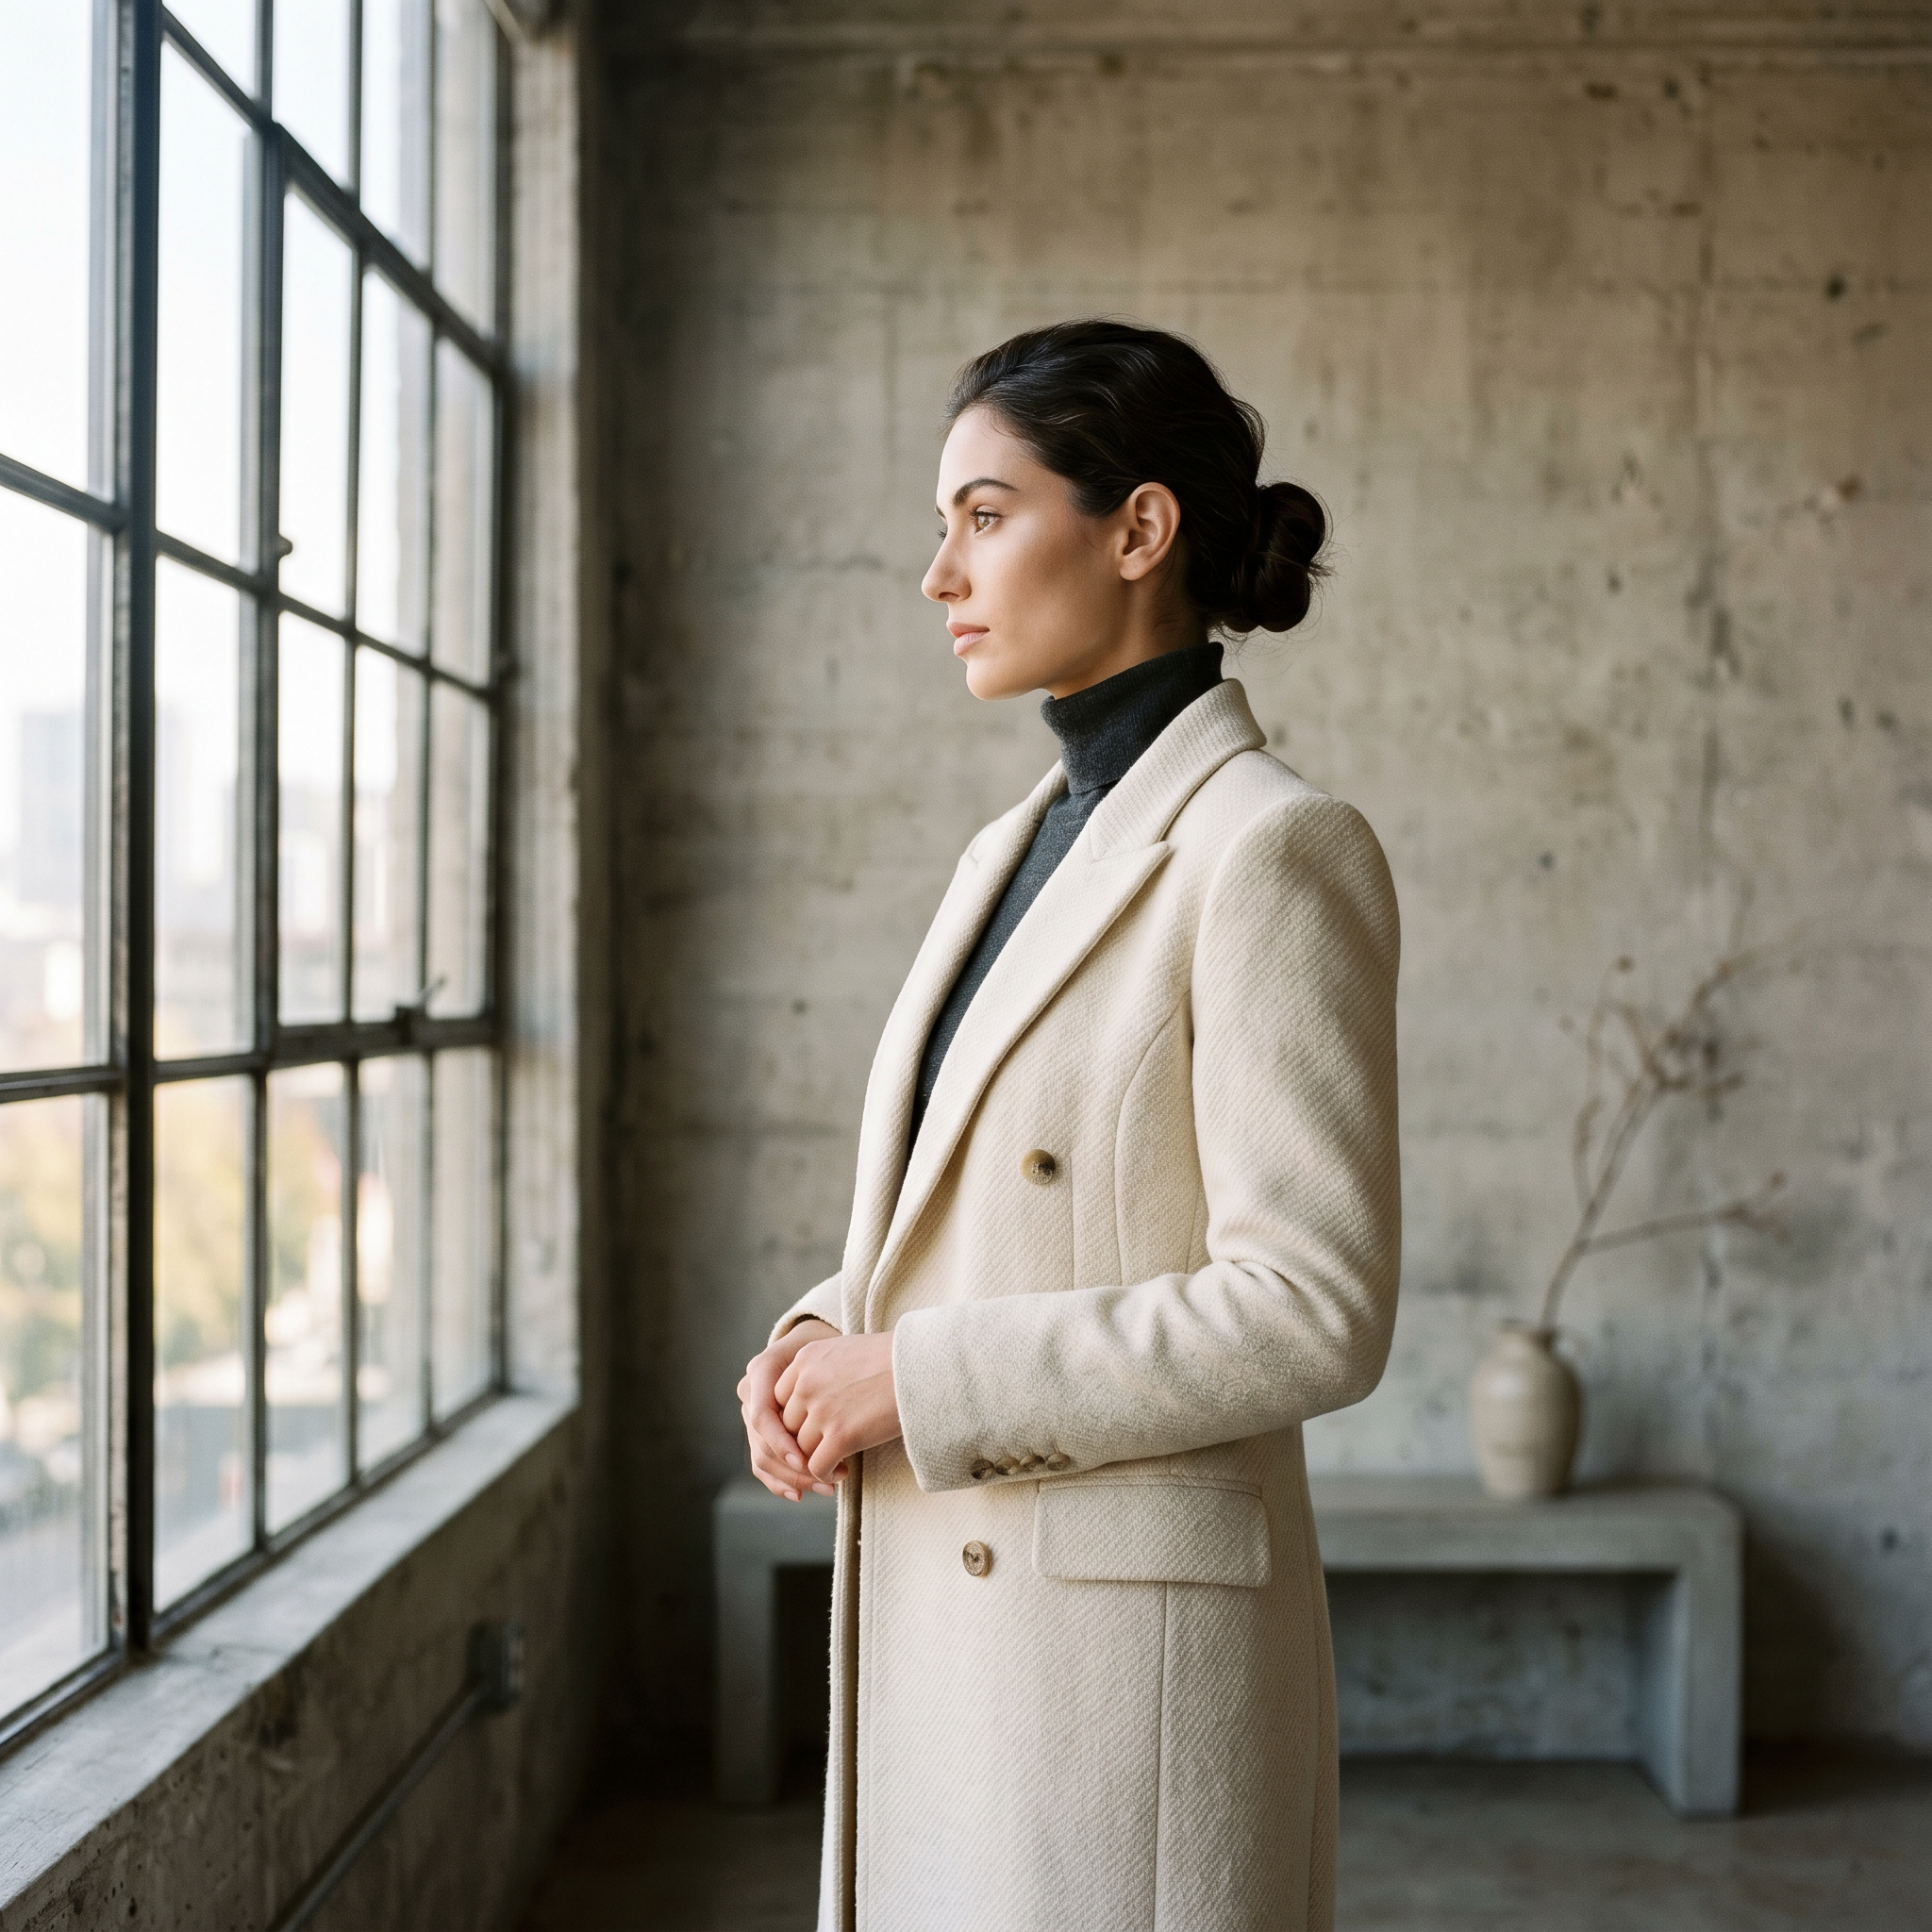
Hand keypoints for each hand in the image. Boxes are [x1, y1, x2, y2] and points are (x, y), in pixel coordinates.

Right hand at [738, 1319, 839, 1500]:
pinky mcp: (759, 1429)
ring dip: (792, 1479)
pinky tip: (800, 1494)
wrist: (817, 1340)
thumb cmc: (829, 1343)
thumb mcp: (828, 1350)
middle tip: (829, 1481)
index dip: (782, 1443)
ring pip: (761, 1457)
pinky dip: (780, 1481)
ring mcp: (751, 1411)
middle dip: (795, 1468)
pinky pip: (762, 1461)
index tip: (809, 1461)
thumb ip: (821, 1374)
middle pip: (762, 1442)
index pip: (761, 1416)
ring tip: (827, 1488)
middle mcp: (750, 1391)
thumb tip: (829, 1416)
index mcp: (761, 1369)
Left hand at [775, 1331, 900, 1484]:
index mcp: (805, 1358)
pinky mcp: (840, 1436)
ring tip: (836, 1463)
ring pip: (800, 1448)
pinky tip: (841, 1472)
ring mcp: (822, 1410)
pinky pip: (817, 1467)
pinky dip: (825, 1475)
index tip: (813, 1425)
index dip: (796, 1415)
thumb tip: (812, 1396)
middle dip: (803, 1440)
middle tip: (823, 1448)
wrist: (922, 1366)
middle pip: (788, 1425)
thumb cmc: (894, 1357)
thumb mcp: (846, 1349)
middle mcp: (806, 1383)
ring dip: (815, 1459)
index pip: (780, 1397)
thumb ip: (821, 1369)